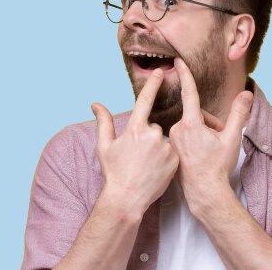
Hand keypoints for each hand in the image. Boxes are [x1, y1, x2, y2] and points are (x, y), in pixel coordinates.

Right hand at [91, 68, 178, 214]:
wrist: (127, 199)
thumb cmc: (114, 172)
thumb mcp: (104, 146)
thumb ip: (103, 122)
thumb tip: (95, 104)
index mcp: (134, 129)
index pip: (145, 99)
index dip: (154, 83)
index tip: (161, 72)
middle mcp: (152, 134)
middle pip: (153, 126)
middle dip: (146, 136)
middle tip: (139, 155)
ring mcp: (165, 147)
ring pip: (162, 139)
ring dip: (156, 146)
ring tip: (147, 164)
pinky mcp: (175, 158)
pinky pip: (172, 150)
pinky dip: (166, 155)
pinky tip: (156, 168)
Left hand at [169, 58, 252, 212]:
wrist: (204, 192)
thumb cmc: (218, 166)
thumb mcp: (232, 138)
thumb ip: (239, 114)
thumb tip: (247, 94)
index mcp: (191, 124)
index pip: (189, 93)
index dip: (185, 75)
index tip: (177, 61)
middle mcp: (178, 129)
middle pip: (197, 114)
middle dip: (210, 123)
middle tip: (219, 139)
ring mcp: (173, 139)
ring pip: (191, 125)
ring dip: (202, 131)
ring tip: (210, 149)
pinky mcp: (172, 147)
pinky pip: (184, 135)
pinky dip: (194, 139)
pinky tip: (200, 154)